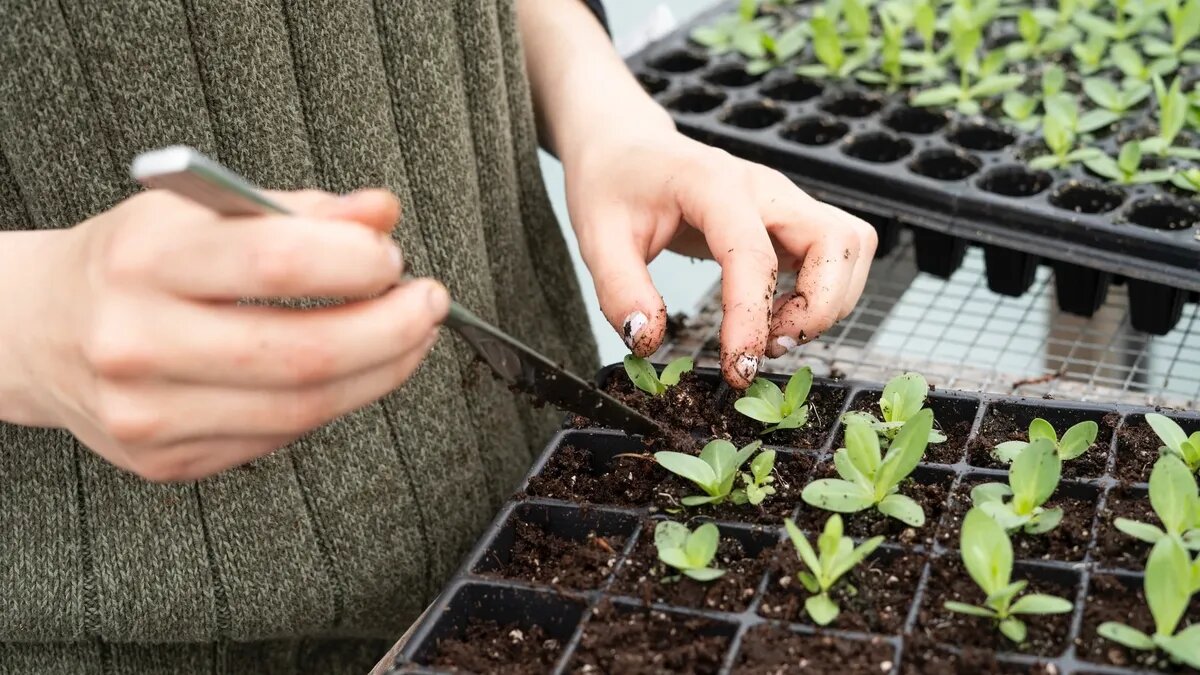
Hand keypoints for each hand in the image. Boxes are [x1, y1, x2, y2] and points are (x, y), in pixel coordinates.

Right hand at [0, 189, 446, 481]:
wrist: (37, 329)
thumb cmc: (132, 260)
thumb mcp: (204, 211)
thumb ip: (301, 209)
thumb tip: (383, 213)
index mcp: (146, 260)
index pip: (277, 262)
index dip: (358, 262)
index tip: (393, 256)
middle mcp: (138, 341)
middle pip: (304, 353)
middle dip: (392, 330)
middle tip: (429, 305)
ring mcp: (149, 413)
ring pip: (302, 410)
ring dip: (379, 373)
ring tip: (408, 338)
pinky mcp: (167, 461)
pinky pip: (278, 439)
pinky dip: (330, 404)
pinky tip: (348, 373)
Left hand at [565, 130, 876, 388]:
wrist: (626, 146)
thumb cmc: (613, 184)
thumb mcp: (596, 236)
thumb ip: (620, 291)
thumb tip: (649, 341)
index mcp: (713, 184)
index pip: (753, 255)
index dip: (752, 318)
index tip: (738, 367)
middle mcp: (764, 186)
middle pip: (838, 241)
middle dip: (820, 308)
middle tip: (771, 346)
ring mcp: (784, 200)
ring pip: (850, 246)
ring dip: (830, 301)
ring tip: (775, 333)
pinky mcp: (790, 219)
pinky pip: (837, 254)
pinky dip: (825, 293)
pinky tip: (777, 316)